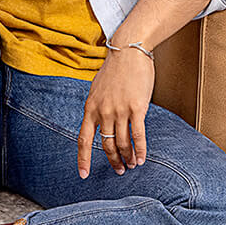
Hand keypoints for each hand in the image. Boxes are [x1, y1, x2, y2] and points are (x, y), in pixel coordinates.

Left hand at [77, 47, 154, 178]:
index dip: (83, 159)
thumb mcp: (98, 89)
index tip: (84, 174)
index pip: (84, 139)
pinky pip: (138, 135)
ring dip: (127, 157)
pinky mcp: (137, 108)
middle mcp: (103, 112)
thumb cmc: (116, 68)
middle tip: (119, 170)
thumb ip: (98, 107)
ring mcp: (120, 110)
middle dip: (113, 160)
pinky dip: (140, 150)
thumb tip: (101, 124)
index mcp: (91, 107)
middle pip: (106, 145)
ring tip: (132, 164)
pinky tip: (142, 158)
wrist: (129, 49)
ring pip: (122, 143)